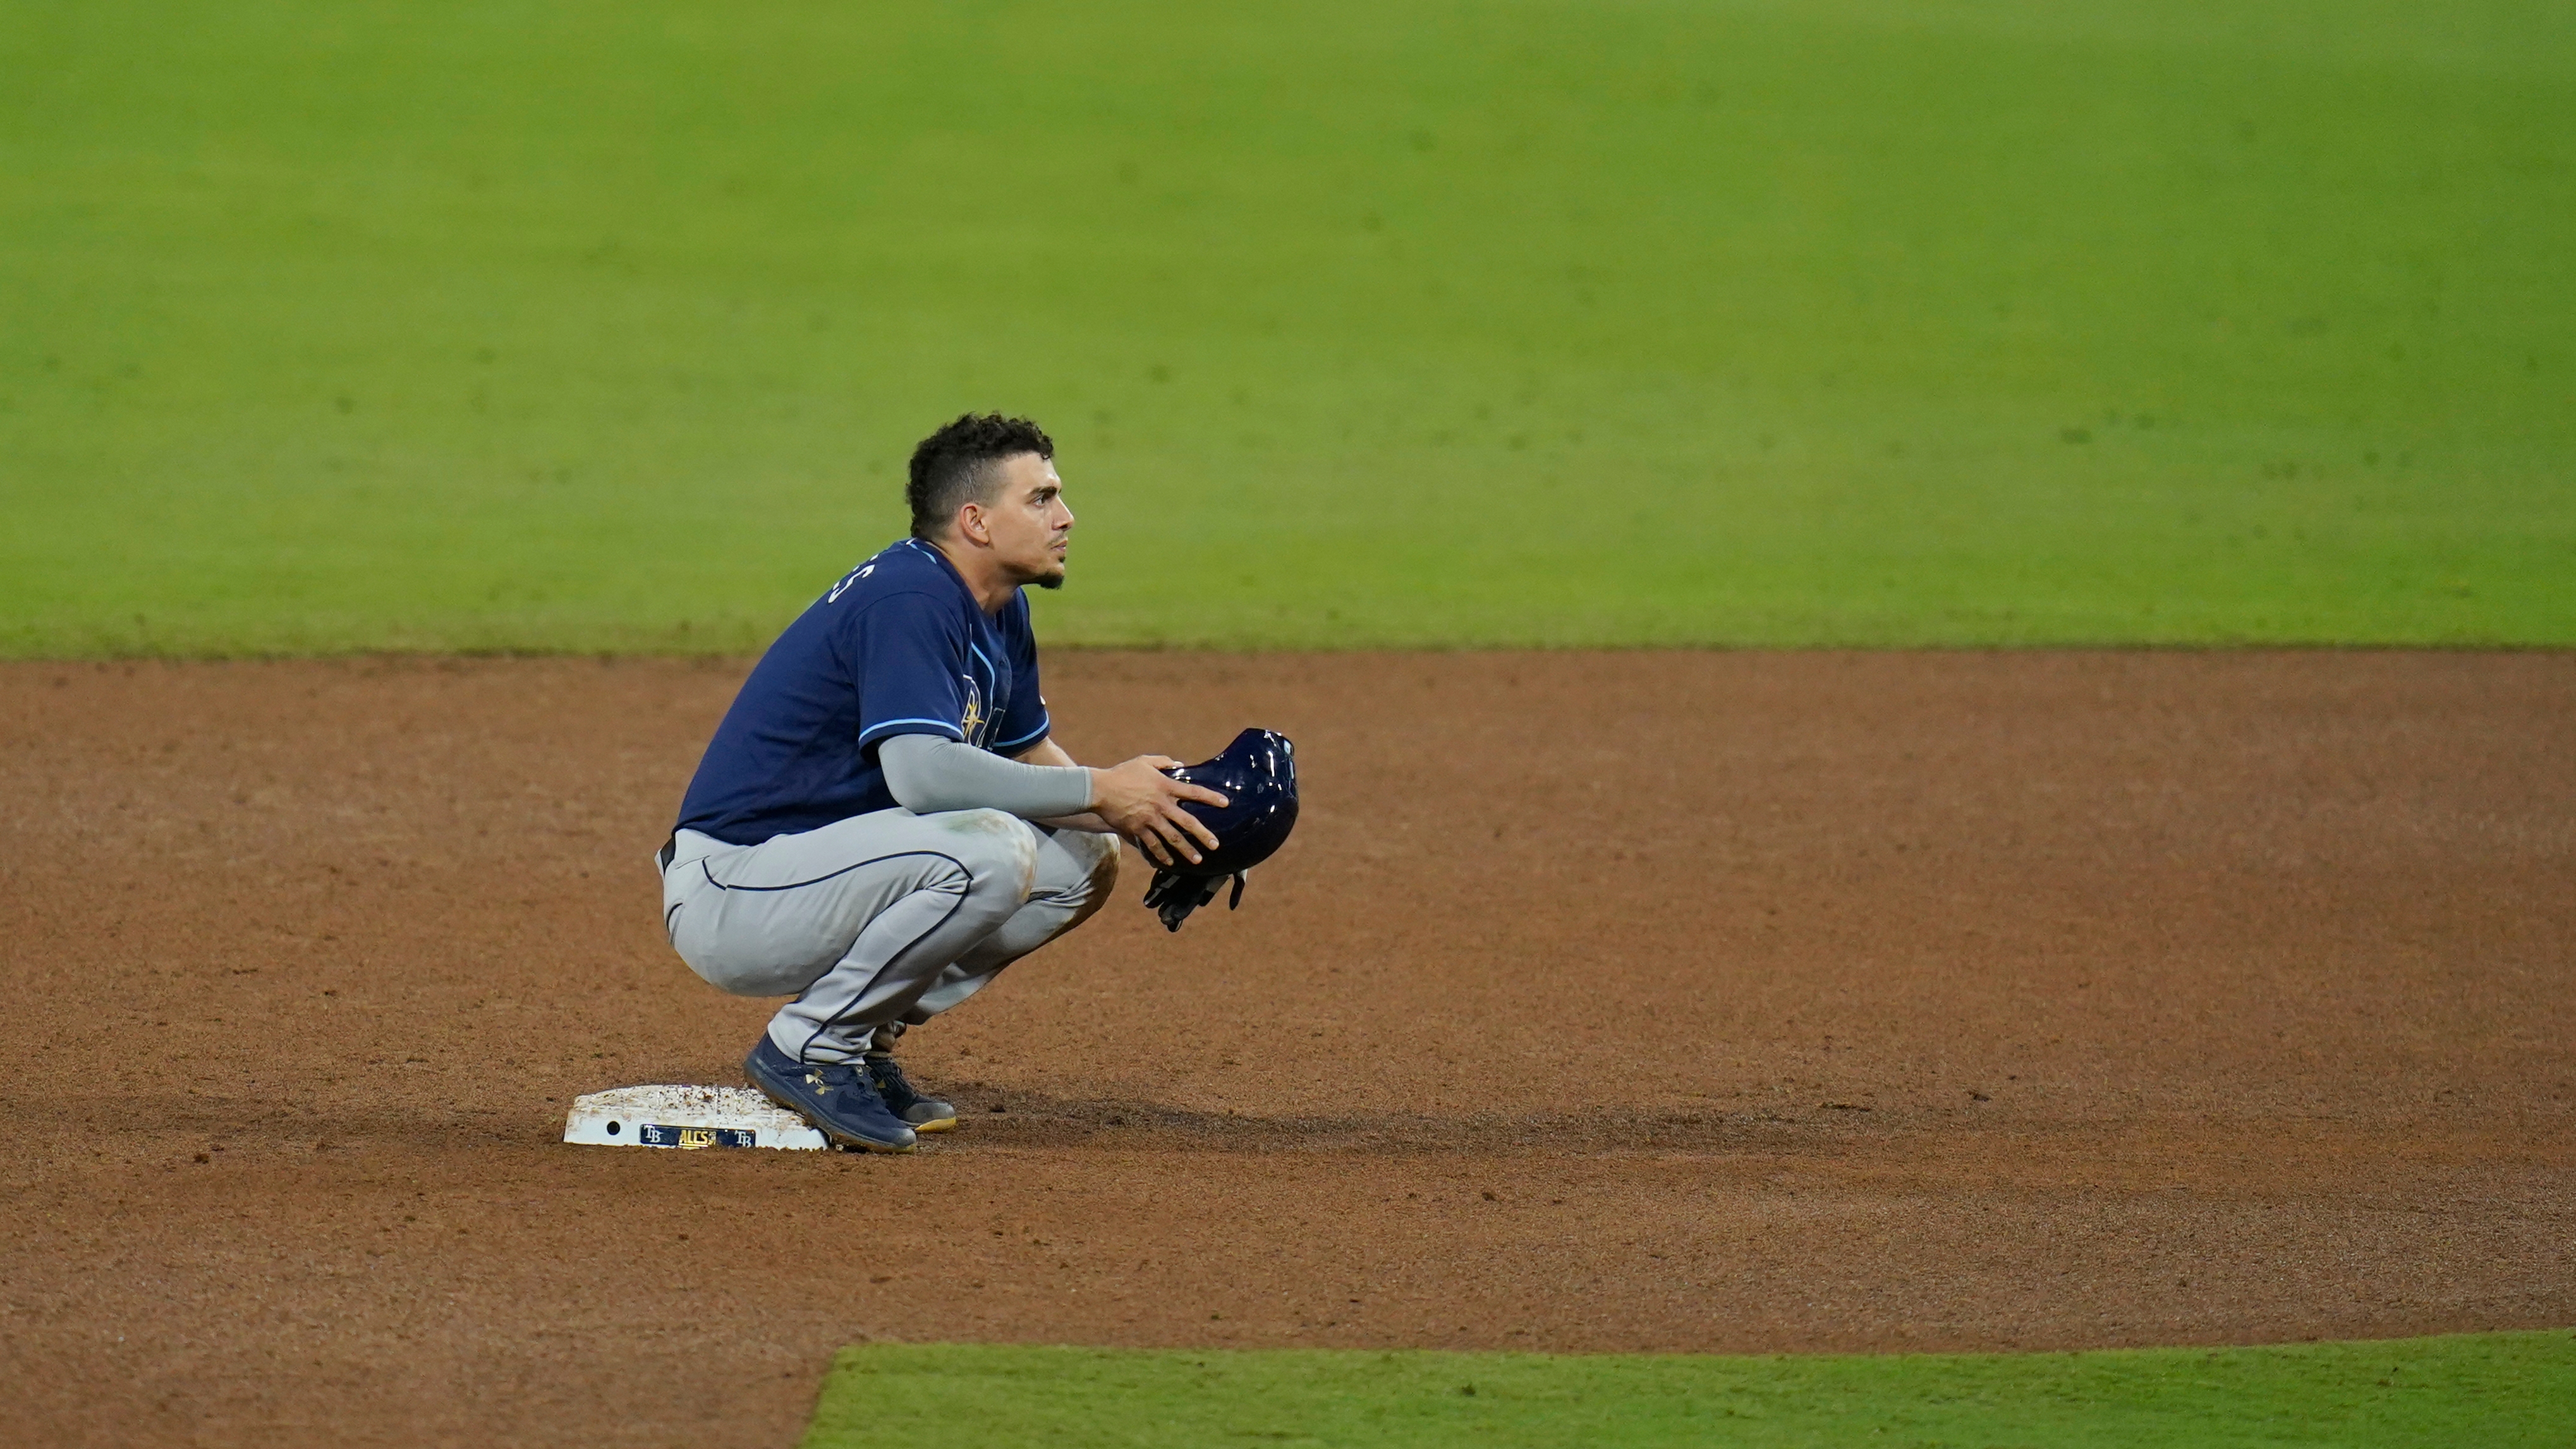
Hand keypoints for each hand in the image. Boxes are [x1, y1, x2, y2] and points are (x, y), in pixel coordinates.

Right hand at [1088, 756, 1228, 866]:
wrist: (1099, 789)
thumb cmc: (1122, 773)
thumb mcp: (1144, 761)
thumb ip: (1163, 762)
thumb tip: (1179, 764)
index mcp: (1165, 786)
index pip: (1194, 792)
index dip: (1211, 797)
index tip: (1225, 803)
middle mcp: (1161, 804)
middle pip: (1188, 821)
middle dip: (1203, 834)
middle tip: (1216, 845)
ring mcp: (1150, 819)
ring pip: (1173, 838)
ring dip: (1186, 850)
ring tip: (1197, 859)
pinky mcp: (1138, 829)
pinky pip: (1153, 845)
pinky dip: (1161, 854)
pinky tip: (1169, 862)